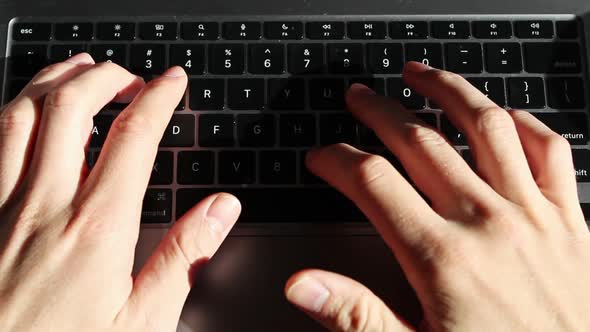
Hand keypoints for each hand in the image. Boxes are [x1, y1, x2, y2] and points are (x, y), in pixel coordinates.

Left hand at [0, 53, 239, 331]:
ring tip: (79, 69)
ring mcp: (1, 209)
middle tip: (130, 77)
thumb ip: (183, 258)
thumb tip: (221, 209)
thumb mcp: (143, 323)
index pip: (133, 138)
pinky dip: (12, 113)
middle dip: (105, 76)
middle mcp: (44, 206)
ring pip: (20, 115)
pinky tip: (26, 113)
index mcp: (96, 228)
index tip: (173, 82)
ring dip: (53, 81)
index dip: (158, 99)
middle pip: (70, 108)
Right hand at [285, 62, 589, 331]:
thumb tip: (304, 286)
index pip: (372, 183)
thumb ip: (356, 314)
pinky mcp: (569, 217)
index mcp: (441, 257)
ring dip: (447, 92)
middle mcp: (486, 223)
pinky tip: (500, 114)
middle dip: (379, 112)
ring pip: (484, 126)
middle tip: (359, 95)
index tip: (323, 156)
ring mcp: (531, 213)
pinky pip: (548, 149)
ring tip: (420, 74)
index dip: (338, 160)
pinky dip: (523, 122)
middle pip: (419, 142)